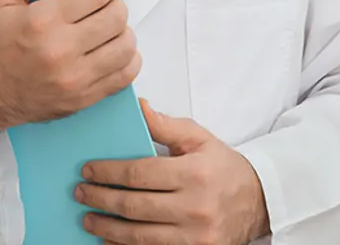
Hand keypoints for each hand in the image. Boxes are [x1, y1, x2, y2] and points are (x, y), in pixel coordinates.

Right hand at [0, 0, 140, 137]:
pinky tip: (111, 51)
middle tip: (103, 5)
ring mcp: (75, 78)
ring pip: (126, 46)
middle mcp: (62, 50)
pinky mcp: (84, 98)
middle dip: (114, 4)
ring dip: (122, 31)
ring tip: (107, 28)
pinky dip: (127, 59)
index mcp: (43, 20)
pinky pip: (125, 75)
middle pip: (117, 17)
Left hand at [76, 99, 269, 244]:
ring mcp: (195, 236)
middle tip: (80, 193)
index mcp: (194, 173)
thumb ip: (165, 125)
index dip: (108, 172)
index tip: (88, 170)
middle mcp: (195, 207)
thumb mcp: (198, 138)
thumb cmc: (223, 167)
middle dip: (101, 199)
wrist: (258, 201)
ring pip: (139, 236)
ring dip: (107, 227)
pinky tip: (109, 239)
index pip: (139, 173)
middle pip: (134, 206)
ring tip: (88, 218)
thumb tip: (137, 108)